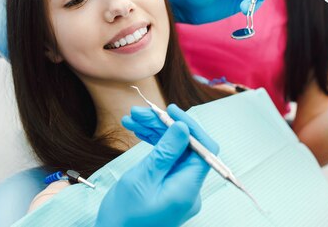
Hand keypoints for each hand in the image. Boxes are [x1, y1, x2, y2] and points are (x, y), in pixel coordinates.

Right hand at [95, 116, 217, 226]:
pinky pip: (165, 162)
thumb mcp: (143, 179)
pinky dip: (152, 146)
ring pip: (172, 152)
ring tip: (131, 119)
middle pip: (184, 147)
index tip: (169, 110)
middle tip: (138, 113)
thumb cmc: (124, 217)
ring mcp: (178, 189)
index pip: (203, 148)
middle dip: (162, 126)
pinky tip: (136, 132)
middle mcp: (189, 188)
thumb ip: (165, 152)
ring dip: (154, 133)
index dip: (189, 126)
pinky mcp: (168, 189)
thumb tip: (184, 127)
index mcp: (188, 188)